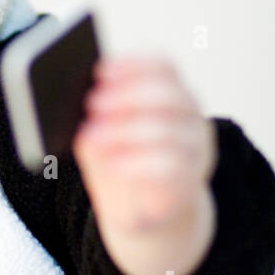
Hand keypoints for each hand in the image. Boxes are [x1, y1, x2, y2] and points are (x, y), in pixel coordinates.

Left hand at [71, 55, 217, 274]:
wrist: (144, 210)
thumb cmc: (121, 160)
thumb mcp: (103, 136)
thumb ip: (95, 118)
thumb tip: (79, 108)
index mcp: (172, 92)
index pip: (163, 66)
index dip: (133, 64)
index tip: (100, 71)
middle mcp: (190, 116)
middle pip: (168, 95)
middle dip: (126, 96)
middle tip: (93, 103)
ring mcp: (195, 148)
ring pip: (169, 131)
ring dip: (126, 131)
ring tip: (93, 136)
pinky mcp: (191, 180)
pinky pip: (171, 166)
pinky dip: (138, 163)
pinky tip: (115, 164)